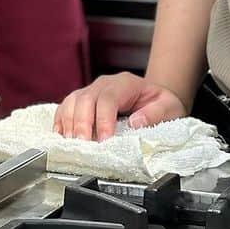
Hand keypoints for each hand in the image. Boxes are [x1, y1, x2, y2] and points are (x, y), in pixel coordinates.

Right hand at [53, 72, 186, 140]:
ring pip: (73, 101)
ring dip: (69, 122)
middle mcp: (104, 84)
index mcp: (125, 83)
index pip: (108, 98)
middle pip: (86, 99)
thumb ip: (155, 113)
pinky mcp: (83, 100)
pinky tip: (60, 133)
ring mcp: (91, 90)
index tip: (104, 140)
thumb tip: (136, 122)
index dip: (104, 119)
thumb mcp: (169, 106)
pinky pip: (66, 106)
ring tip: (71, 142)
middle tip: (83, 145)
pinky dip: (61, 119)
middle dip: (82, 123)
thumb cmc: (161, 102)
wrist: (153, 96)